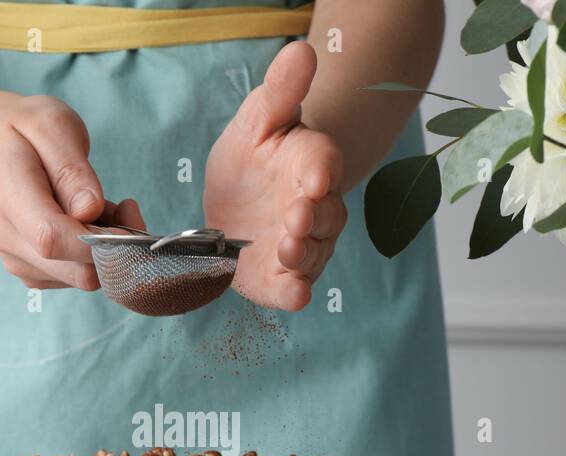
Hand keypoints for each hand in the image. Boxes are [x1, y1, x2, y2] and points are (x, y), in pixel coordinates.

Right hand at [0, 95, 144, 289]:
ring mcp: (16, 260)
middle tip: (125, 207)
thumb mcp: (54, 128)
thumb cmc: (28, 134)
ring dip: (104, 249)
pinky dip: (92, 256)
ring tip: (97, 209)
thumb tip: (90, 210)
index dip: (98, 240)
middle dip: (114, 245)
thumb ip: (73, 171)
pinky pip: (76, 278)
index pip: (51, 238)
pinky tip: (85, 226)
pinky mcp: (32, 274)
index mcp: (6, 195)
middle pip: (75, 270)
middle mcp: (5, 237)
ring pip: (82, 276)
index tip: (128, 220)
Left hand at [204, 42, 345, 311]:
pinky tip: (294, 295)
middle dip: (312, 217)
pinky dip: (295, 293)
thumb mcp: (258, 118)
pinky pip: (293, 287)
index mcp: (310, 164)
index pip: (324, 163)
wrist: (240, 198)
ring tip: (286, 250)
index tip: (314, 176)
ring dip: (303, 254)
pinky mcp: (281, 277)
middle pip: (324, 215)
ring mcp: (301, 245)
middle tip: (295, 216)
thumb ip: (281, 91)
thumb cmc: (255, 154)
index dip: (321, 170)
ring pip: (313, 253)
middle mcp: (314, 207)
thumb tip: (302, 49)